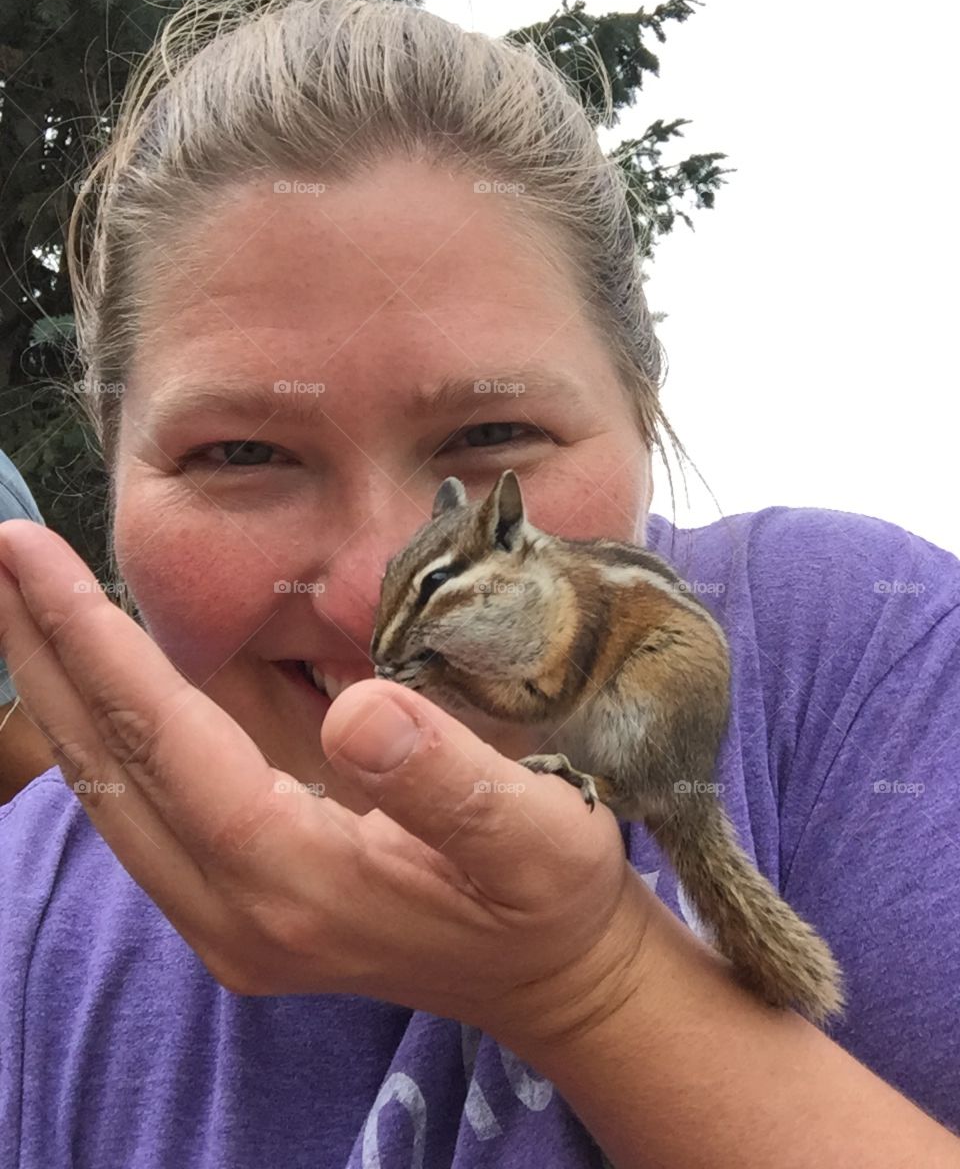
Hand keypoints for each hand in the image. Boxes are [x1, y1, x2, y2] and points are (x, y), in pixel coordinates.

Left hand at [0, 520, 654, 1054]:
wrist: (546, 978)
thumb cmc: (550, 900)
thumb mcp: (537, 838)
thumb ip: (447, 780)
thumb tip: (357, 708)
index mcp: (297, 883)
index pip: (166, 747)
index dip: (97, 646)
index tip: (31, 557)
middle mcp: (235, 910)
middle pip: (108, 769)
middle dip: (46, 655)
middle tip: (0, 551)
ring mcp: (226, 912)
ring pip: (113, 788)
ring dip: (64, 688)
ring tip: (23, 595)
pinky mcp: (236, 898)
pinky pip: (146, 802)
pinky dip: (111, 726)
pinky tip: (98, 668)